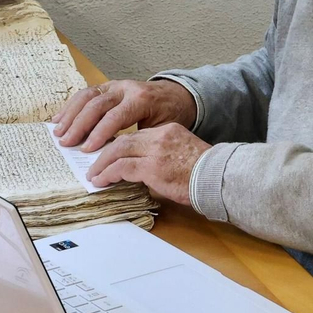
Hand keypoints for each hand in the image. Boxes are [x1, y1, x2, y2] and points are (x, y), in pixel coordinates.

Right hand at [52, 79, 195, 151]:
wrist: (176, 95)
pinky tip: (60, 119)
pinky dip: (71, 106)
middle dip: (79, 125)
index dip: (99, 134)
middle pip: (96, 105)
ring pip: (87, 96)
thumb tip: (117, 157)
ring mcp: (114, 85)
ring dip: (70, 115)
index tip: (86, 150)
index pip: (115, 116)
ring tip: (58, 132)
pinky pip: (85, 93)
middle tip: (66, 143)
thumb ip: (141, 140)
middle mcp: (125, 88)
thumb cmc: (170, 116)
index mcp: (141, 100)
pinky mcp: (107, 85)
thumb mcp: (162, 129)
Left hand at [85, 124, 209, 205]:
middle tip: (93, 163)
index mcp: (168, 131)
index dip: (118, 145)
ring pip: (118, 151)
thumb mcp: (184, 157)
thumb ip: (164, 157)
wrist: (219, 178)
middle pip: (123, 140)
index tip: (108, 154)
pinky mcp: (152, 167)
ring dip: (102, 164)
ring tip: (93, 175)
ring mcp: (155, 151)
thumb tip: (145, 172)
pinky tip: (101, 181)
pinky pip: (121, 168)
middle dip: (104, 152)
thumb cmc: (207, 174)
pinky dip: (108, 174)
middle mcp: (160, 136)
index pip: (137, 135)